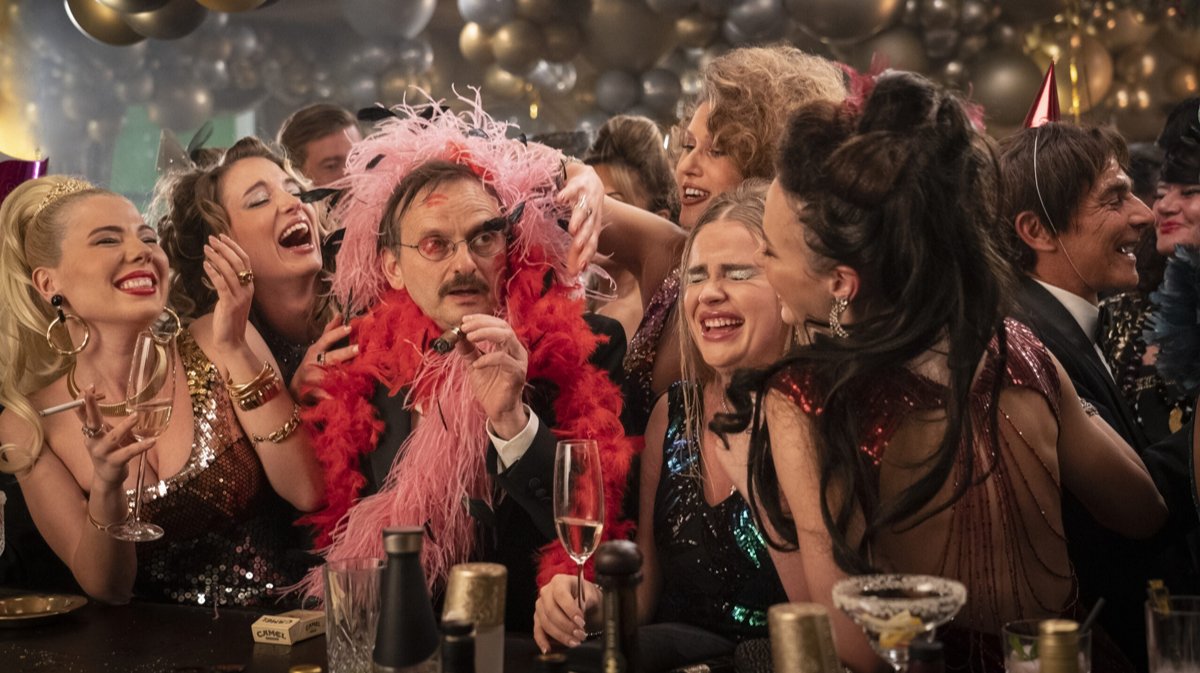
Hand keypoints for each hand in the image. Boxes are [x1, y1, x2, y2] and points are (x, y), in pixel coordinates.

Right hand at [75, 386, 153, 487]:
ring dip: (125, 426)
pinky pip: (129, 452)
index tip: (90, 387)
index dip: (83, 400)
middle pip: (90, 421)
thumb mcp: (102, 434)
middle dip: (90, 405)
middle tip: (90, 391)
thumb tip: (103, 396)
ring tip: (136, 416)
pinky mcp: (115, 462)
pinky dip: (141, 446)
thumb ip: (101, 419)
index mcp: (89, 432)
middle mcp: (92, 441)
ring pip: (113, 437)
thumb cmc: (107, 451)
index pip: (80, 412)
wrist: (106, 479)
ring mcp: (103, 452)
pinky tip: (152, 441)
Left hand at [203, 234, 254, 355]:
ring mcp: (240, 296)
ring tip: (206, 249)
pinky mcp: (230, 303)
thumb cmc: (229, 320)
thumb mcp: (232, 298)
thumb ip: (229, 284)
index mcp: (249, 286)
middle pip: (238, 262)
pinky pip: (222, 283)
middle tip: (211, 238)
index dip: (234, 246)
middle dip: (224, 248)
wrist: (231, 341)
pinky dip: (213, 272)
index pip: (245, 260)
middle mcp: (247, 289)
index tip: (222, 236)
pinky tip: (205, 265)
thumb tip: (218, 267)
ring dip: (217, 257)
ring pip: (230, 270)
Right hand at [290, 316, 357, 404]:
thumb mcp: (317, 349)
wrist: (294, 391)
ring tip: (356, 375)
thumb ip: (329, 333)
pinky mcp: (311, 394)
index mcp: (315, 351)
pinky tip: (343, 396)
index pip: (326, 339)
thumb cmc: (310, 367)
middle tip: (358, 348)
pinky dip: (334, 396)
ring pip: (328, 376)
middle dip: (345, 353)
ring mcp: (311, 379)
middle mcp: (312, 363)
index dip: (337, 333)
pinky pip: (325, 395)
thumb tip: (340, 315)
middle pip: (331, 357)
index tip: (349, 327)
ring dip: (342, 376)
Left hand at [456, 314, 527, 437]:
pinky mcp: (517, 373)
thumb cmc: (490, 387)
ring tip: (470, 338)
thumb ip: (468, 350)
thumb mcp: (474, 365)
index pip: (497, 324)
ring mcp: (518, 361)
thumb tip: (457, 336)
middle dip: (482, 324)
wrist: (498, 410)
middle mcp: (516, 350)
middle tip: (465, 327)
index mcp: (507, 346)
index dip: (481, 319)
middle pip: (503, 327)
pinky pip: (503, 359)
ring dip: (486, 334)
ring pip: (507, 337)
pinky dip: (487, 358)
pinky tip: (476, 364)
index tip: (464, 320)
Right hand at [533, 574, 601, 652]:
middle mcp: (547, 592)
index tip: (581, 621)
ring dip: (560, 635)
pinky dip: (542, 641)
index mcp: (560, 581)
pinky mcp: (538, 618)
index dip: (570, 610)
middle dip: (567, 626)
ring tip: (574, 642)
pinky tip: (548, 648)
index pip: (561, 595)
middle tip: (580, 634)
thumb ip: (587, 600)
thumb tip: (582, 609)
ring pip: (545, 623)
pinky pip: (537, 630)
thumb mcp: (591, 594)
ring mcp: (540, 605)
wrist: (583, 600)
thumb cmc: (586, 595)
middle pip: (551, 611)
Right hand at [556, 161, 603, 275]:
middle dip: (583, 242)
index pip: (591, 245)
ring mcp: (587, 200)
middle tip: (577, 253)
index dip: (585, 258)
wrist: (590, 179)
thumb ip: (577, 249)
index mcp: (594, 227)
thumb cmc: (585, 208)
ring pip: (583, 211)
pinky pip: (572, 190)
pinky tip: (559, 199)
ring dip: (579, 221)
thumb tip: (574, 272)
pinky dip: (567, 194)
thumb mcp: (583, 229)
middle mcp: (593, 215)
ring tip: (572, 230)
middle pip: (588, 231)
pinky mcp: (579, 185)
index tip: (576, 271)